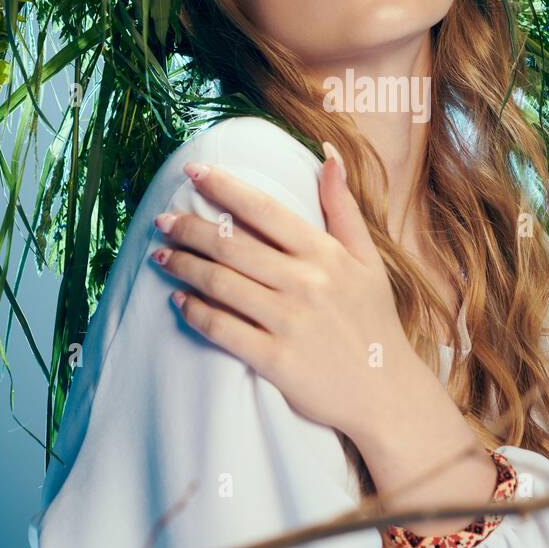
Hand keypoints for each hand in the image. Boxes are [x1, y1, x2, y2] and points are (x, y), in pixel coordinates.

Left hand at [150, 152, 425, 441]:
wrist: (386, 393)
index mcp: (324, 254)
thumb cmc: (374, 322)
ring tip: (162, 257)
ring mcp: (289, 322)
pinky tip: (179, 302)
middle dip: (189, 228)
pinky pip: (222, 329)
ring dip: (184, 267)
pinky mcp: (275, 359)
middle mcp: (305, 283)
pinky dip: (195, 313)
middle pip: (231, 245)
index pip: (264, 209)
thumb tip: (329, 154)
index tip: (193, 170)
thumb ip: (344, 207)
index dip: (224, 186)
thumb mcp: (368, 260)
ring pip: (220, 283)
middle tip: (162, 221)